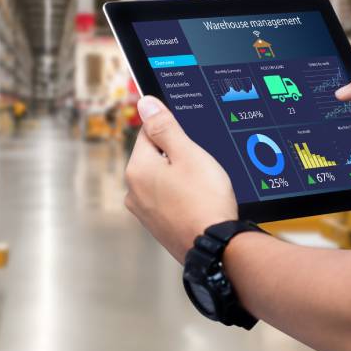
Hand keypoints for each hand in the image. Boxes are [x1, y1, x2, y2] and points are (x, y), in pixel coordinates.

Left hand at [124, 96, 237, 262]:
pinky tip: (199, 203)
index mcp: (136, 169)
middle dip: (177, 157)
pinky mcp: (157, 226)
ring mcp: (144, 212)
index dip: (173, 132)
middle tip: (201, 167)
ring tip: (203, 188)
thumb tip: (144, 103)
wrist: (216, 247)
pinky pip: (168, 200)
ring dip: (181, 178)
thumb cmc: (205, 200)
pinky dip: (182, 198)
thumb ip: (164, 126)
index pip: (149, 132)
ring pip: (163, 180)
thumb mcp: (188, 154)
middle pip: (155, 157)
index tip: (191, 142)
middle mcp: (133, 191)